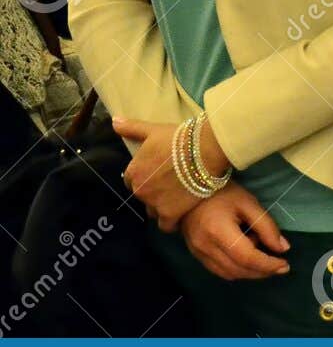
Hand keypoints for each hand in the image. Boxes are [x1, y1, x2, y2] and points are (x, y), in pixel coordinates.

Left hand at [113, 116, 205, 230]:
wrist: (204, 150)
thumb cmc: (179, 138)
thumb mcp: (153, 130)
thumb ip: (132, 128)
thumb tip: (114, 121)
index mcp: (133, 171)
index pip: (131, 180)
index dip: (145, 176)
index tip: (158, 174)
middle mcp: (139, 190)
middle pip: (143, 196)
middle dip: (154, 192)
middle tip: (172, 184)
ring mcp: (154, 203)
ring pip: (154, 211)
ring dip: (162, 206)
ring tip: (179, 198)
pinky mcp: (171, 214)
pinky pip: (166, 225)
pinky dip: (172, 221)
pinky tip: (182, 213)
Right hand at [179, 183, 291, 280]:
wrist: (191, 189)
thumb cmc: (223, 192)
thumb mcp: (249, 204)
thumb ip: (267, 226)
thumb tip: (283, 248)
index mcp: (218, 231)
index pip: (246, 258)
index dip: (267, 265)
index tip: (285, 266)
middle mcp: (205, 247)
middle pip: (237, 270)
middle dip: (261, 272)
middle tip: (280, 266)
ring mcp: (197, 253)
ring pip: (228, 274)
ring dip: (250, 273)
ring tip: (265, 261)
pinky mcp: (195, 254)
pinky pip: (219, 270)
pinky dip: (237, 269)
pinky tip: (247, 259)